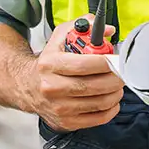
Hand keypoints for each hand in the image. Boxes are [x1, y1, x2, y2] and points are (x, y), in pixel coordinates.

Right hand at [23, 15, 124, 131]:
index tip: (118, 60)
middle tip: (122, 72)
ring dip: (116, 93)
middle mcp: (52, 87)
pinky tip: (111, 99)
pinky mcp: (65, 122)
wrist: (26, 86)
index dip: (106, 62)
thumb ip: (85, 26)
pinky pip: (97, 118)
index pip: (84, 65)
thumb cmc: (48, 62)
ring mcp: (58, 108)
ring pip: (99, 102)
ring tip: (117, 84)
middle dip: (115, 78)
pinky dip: (111, 109)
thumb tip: (108, 30)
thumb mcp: (60, 37)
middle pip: (94, 85)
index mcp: (50, 64)